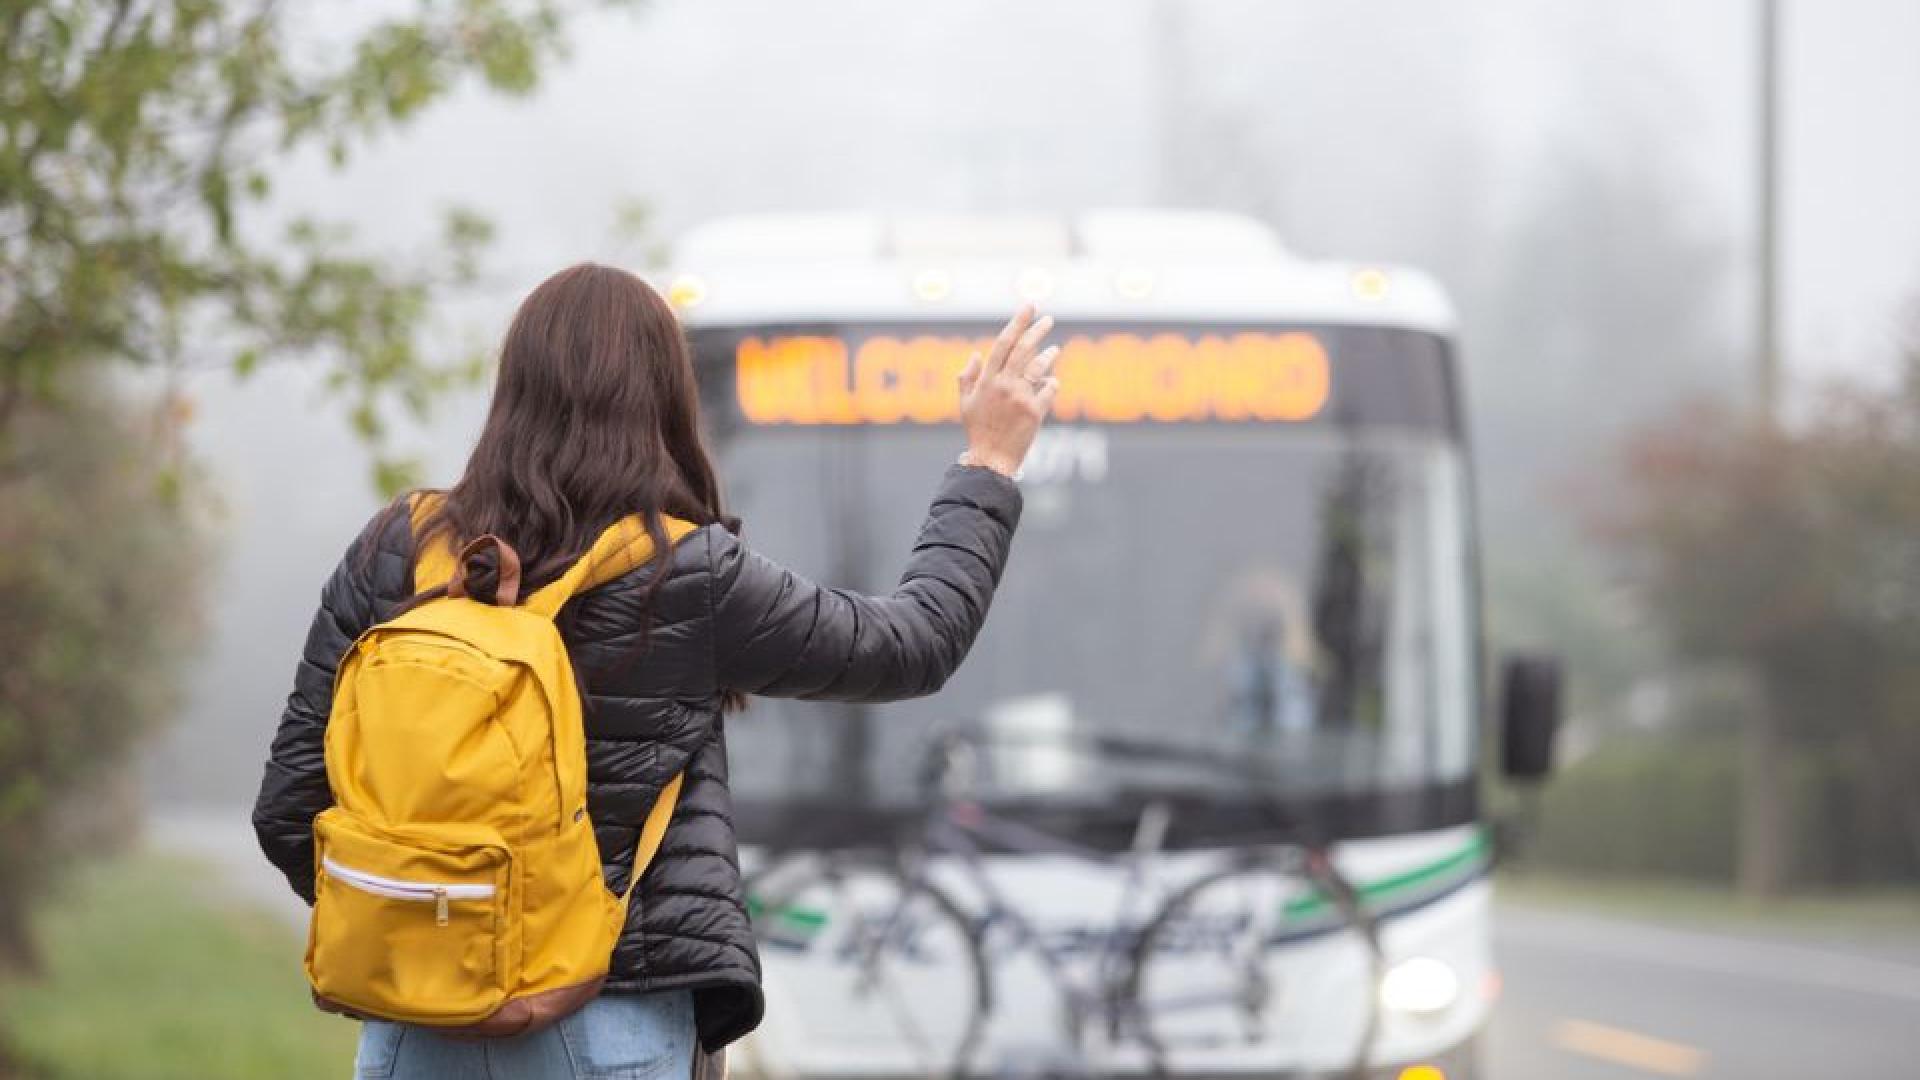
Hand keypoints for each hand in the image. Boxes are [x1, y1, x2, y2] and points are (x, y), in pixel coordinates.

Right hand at [957, 304, 1058, 477]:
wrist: (991, 459)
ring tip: (1054, 349)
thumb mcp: (965, 403)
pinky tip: (1051, 381)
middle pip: (1024, 349)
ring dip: (1048, 355)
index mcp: (986, 380)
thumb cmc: (978, 431)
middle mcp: (1003, 385)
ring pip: (1039, 366)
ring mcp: (1020, 398)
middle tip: (1048, 319)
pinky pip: (1050, 388)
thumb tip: (977, 354)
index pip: (1003, 343)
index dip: (1017, 322)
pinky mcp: (1035, 412)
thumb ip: (967, 377)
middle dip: (1037, 330)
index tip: (1029, 307)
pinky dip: (1052, 382)